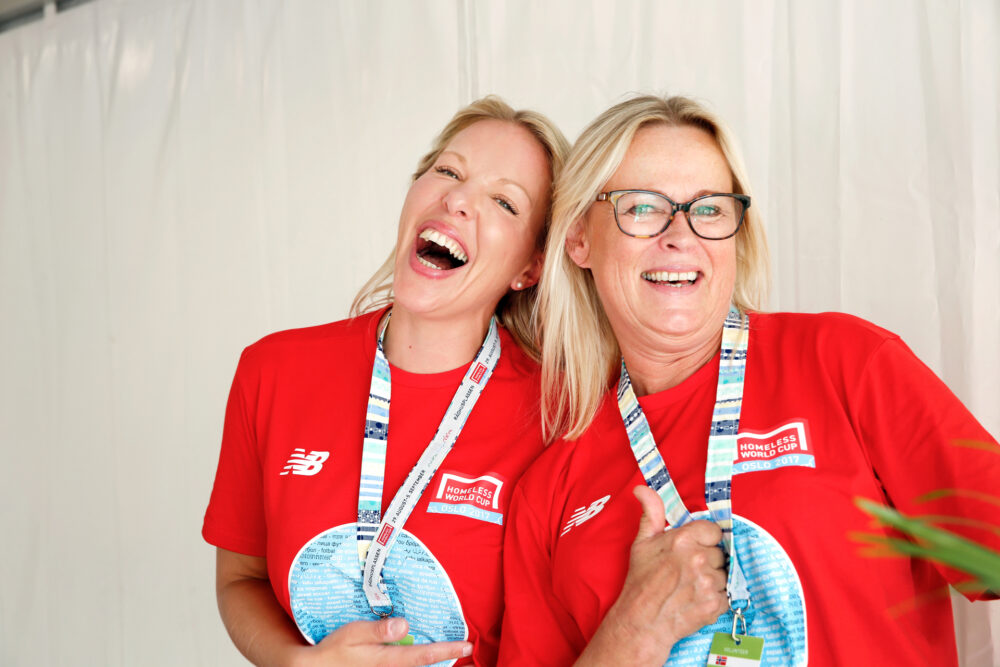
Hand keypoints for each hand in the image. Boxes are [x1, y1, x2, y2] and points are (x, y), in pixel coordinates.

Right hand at [292, 617, 472, 666]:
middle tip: (473, 659)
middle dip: (450, 662)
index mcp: (389, 660)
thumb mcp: (353, 633)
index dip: (448, 650)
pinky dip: (422, 664)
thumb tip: (404, 625)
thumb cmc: (335, 650)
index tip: (467, 645)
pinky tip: (430, 660)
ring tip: (460, 662)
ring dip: (438, 665)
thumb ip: (379, 630)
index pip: (425, 655)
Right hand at [578, 485, 727, 665]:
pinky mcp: (715, 603)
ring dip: (712, 580)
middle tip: (688, 571)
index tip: (694, 548)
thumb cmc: (641, 581)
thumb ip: (651, 512)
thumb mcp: (642, 542)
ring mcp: (708, 582)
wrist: (643, 621)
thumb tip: (642, 489)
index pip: (713, 531)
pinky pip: (726, 594)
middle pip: (719, 553)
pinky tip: (697, 599)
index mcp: (682, 539)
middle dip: (707, 560)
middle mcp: (698, 558)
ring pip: (724, 574)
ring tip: (691, 586)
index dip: (704, 540)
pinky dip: (715, 598)